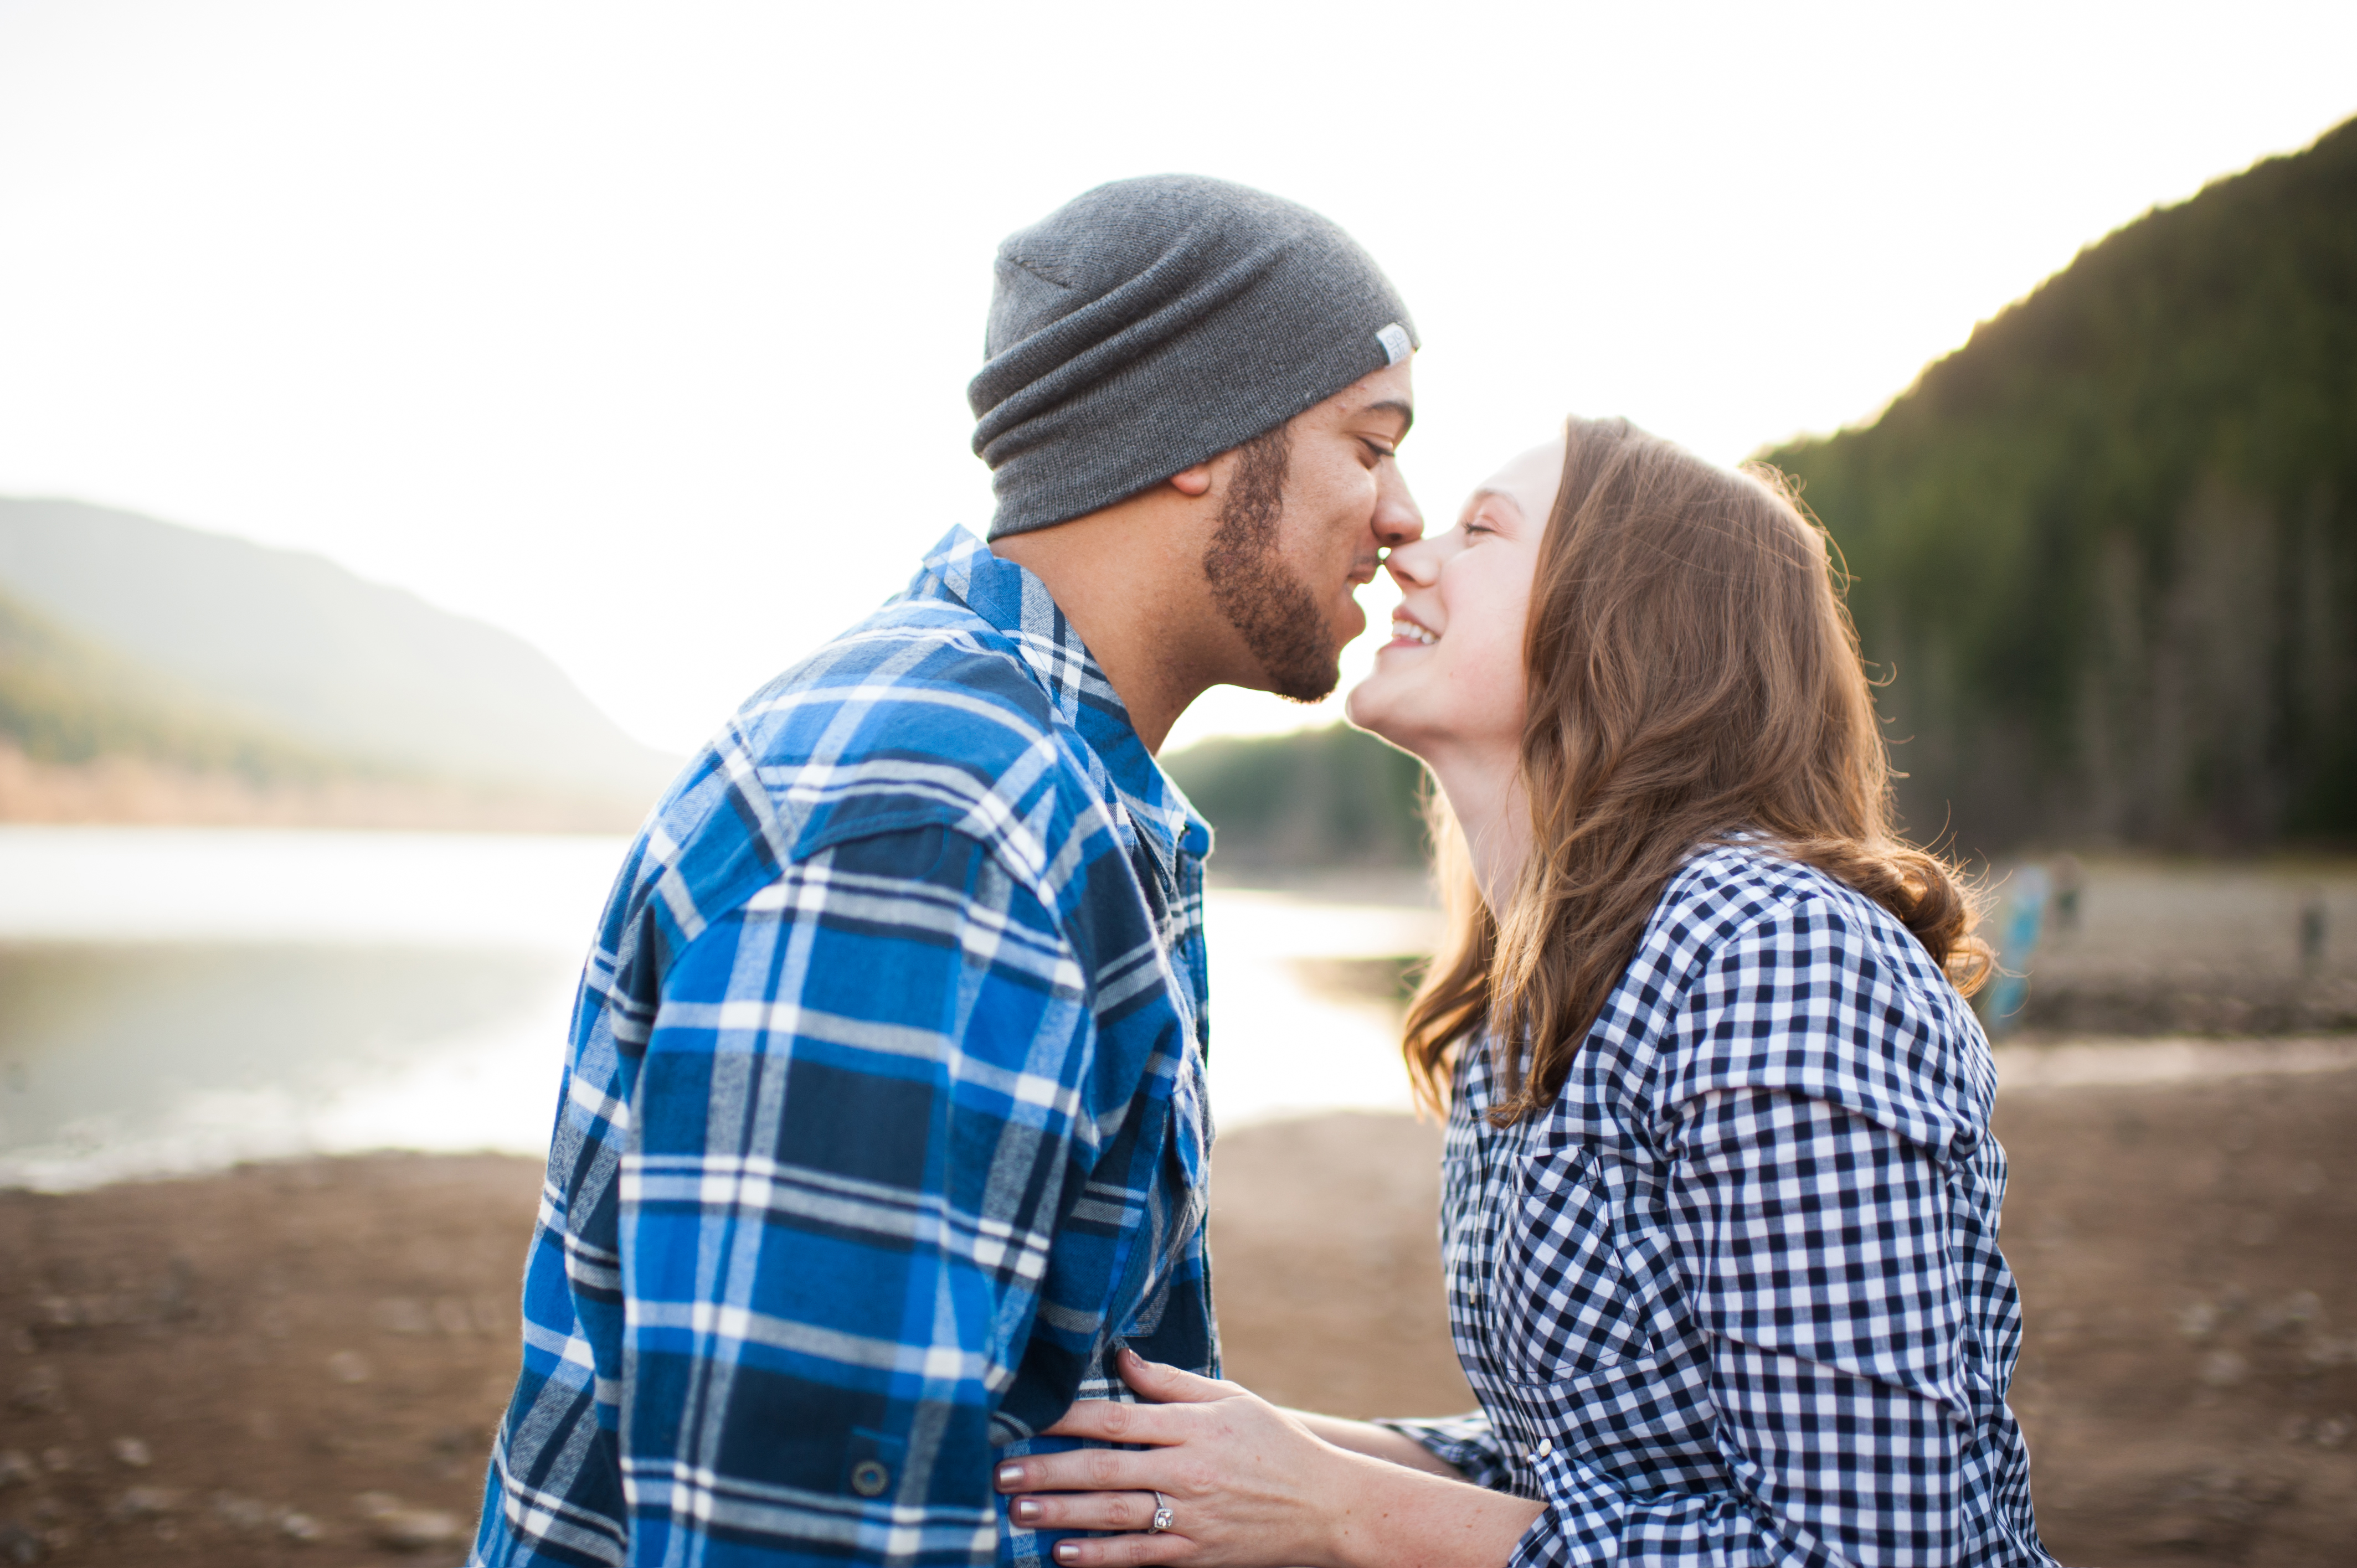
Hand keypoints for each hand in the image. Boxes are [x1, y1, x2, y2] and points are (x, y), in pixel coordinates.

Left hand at [994, 1348, 1359, 1567]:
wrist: (1327, 1506)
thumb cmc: (1275, 1444)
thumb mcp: (1232, 1399)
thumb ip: (1173, 1382)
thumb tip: (1121, 1356)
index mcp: (1195, 1426)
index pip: (1118, 1417)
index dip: (1067, 1416)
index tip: (1026, 1415)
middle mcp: (1189, 1470)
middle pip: (1106, 1467)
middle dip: (1049, 1468)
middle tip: (1001, 1468)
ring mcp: (1193, 1516)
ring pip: (1115, 1514)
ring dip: (1061, 1512)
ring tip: (1017, 1508)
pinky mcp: (1196, 1553)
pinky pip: (1139, 1557)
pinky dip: (1099, 1557)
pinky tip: (1062, 1553)